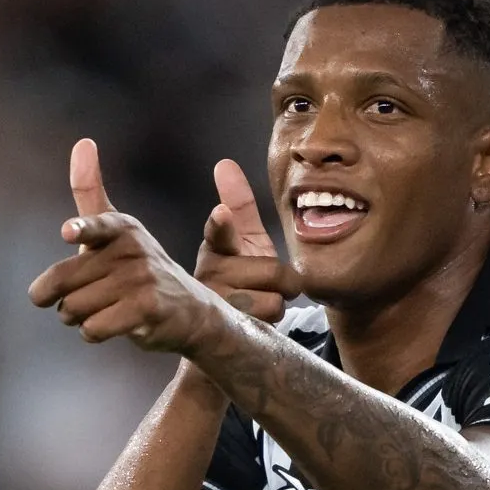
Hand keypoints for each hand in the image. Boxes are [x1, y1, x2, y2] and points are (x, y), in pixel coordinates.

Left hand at [26, 138, 234, 355]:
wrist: (189, 311)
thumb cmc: (138, 269)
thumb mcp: (117, 229)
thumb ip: (90, 192)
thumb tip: (83, 142)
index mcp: (122, 227)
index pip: (97, 226)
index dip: (81, 232)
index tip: (68, 233)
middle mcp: (133, 250)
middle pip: (62, 283)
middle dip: (60, 298)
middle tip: (81, 297)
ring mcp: (141, 280)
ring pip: (73, 308)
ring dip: (77, 317)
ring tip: (104, 309)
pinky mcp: (146, 310)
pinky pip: (92, 329)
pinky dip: (93, 333)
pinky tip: (115, 325)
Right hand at [197, 158, 292, 325]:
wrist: (224, 321)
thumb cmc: (239, 273)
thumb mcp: (243, 238)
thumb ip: (238, 204)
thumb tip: (224, 163)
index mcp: (215, 247)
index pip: (219, 232)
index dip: (222, 224)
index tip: (221, 215)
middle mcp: (209, 274)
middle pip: (271, 270)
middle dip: (281, 278)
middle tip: (264, 282)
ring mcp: (216, 303)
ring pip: (273, 298)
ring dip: (275, 299)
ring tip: (258, 300)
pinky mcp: (226, 326)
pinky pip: (270, 314)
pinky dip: (270, 316)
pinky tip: (253, 318)